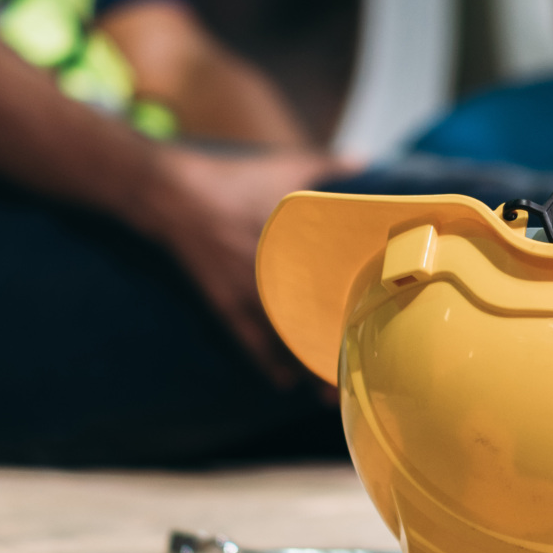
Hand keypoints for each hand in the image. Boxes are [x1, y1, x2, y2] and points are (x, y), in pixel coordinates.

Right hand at [138, 145, 341, 385]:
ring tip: (331, 394)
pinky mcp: (225, 305)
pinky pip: (250, 344)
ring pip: (284, 344)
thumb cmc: (236, 179)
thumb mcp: (285, 167)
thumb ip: (327, 166)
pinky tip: (286, 383)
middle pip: (311, 325)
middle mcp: (273, 276)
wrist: (175, 196)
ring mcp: (248, 295)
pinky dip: (269, 364)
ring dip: (306, 367)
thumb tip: (364, 159)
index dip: (354, 311)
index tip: (378, 328)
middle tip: (362, 372)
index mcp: (294, 244)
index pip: (333, 287)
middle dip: (335, 349)